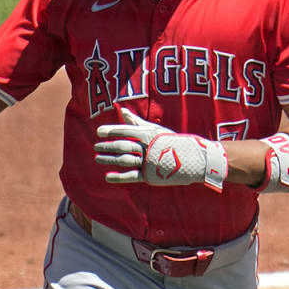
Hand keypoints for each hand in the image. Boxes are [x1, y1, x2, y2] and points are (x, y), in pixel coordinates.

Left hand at [94, 108, 228, 190]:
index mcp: (149, 135)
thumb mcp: (156, 129)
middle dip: (107, 146)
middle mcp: (148, 148)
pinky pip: (131, 176)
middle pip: (123, 146)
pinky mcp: (150, 175)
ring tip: (97, 158)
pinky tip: (107, 176)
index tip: (99, 132)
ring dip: (109, 159)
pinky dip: (118, 177)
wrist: (192, 160)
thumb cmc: (171, 142)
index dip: (112, 131)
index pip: (127, 131)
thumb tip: (123, 111)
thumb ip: (137, 122)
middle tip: (95, 146)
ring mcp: (148, 162)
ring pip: (124, 160)